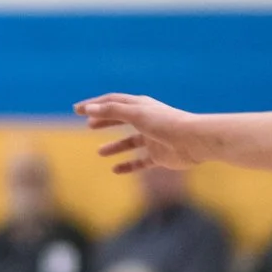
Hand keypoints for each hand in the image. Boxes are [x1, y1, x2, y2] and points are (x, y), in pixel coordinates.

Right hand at [76, 93, 207, 172]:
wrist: (194, 141)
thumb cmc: (166, 123)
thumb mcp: (135, 114)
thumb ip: (111, 111)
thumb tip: (88, 109)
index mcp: (141, 106)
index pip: (113, 101)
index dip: (94, 104)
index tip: (77, 109)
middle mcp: (147, 120)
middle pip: (121, 119)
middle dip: (104, 121)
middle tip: (87, 125)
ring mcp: (153, 139)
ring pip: (130, 142)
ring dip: (115, 146)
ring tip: (100, 152)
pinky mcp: (160, 156)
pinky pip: (141, 162)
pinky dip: (128, 165)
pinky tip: (115, 170)